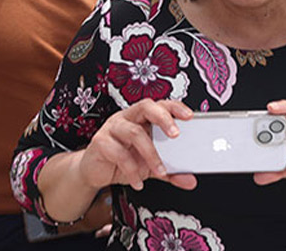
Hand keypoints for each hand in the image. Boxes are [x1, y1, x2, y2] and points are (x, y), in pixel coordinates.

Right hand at [77, 99, 196, 191]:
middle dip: (163, 118)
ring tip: (159, 171)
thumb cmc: (123, 161)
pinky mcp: (100, 142)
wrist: (94, 172)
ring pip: (134, 132)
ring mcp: (112, 127)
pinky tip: (138, 181)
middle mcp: (127, 118)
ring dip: (150, 154)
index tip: (189, 116)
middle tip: (176, 135)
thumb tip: (190, 181)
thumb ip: (170, 172)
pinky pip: (119, 153)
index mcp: (141, 118)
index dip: (175, 107)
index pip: (160, 105)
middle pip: (146, 107)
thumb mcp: (150, 167)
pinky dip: (132, 170)